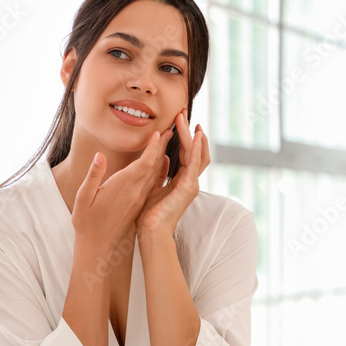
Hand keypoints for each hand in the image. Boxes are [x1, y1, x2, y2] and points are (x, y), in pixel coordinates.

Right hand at [72, 130, 169, 254]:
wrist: (98, 248)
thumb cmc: (86, 223)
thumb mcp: (82, 199)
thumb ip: (93, 176)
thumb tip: (100, 156)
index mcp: (123, 189)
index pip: (144, 164)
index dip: (153, 148)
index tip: (159, 133)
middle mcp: (136, 193)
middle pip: (154, 166)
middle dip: (163, 147)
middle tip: (171, 129)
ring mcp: (139, 199)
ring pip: (155, 174)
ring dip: (162, 156)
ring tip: (167, 140)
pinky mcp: (138, 204)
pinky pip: (152, 183)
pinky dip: (157, 170)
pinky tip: (158, 162)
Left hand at [136, 110, 209, 237]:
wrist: (151, 234)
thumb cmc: (149, 216)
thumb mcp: (154, 188)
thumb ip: (160, 173)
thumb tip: (163, 158)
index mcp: (181, 181)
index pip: (186, 154)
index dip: (184, 137)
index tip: (179, 121)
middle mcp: (190, 181)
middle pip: (195, 150)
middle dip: (190, 130)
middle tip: (183, 112)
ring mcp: (191, 184)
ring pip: (196, 153)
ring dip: (191, 134)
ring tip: (185, 117)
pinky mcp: (188, 187)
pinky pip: (194, 163)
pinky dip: (196, 147)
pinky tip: (196, 134)